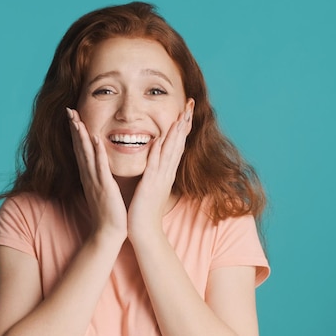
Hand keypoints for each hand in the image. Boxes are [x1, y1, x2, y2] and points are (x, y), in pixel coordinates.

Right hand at [67, 108, 127, 239]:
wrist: (108, 233)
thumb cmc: (108, 213)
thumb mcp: (101, 190)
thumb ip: (99, 177)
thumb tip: (98, 166)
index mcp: (89, 176)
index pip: (81, 150)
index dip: (76, 132)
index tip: (73, 116)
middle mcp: (89, 176)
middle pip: (79, 147)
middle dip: (74, 128)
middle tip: (69, 110)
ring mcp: (95, 181)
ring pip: (86, 153)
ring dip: (81, 135)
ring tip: (77, 118)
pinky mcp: (104, 187)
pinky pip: (100, 166)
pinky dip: (97, 152)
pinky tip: (94, 139)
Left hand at [127, 108, 192, 240]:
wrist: (144, 231)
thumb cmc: (145, 210)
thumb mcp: (153, 186)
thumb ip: (156, 172)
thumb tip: (157, 160)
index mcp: (166, 173)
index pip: (177, 145)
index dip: (182, 127)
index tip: (187, 110)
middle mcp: (166, 173)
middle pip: (178, 143)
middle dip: (184, 123)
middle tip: (191, 104)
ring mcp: (160, 179)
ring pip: (170, 151)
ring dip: (175, 132)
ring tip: (182, 115)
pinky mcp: (150, 186)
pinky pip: (154, 165)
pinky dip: (157, 151)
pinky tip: (160, 138)